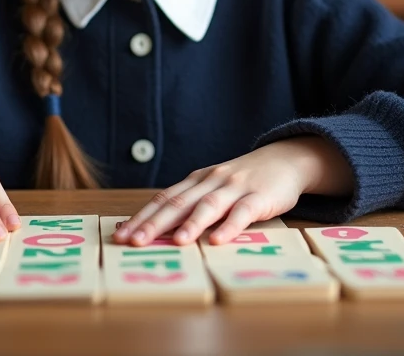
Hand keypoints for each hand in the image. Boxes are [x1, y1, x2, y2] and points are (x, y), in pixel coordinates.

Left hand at [113, 137, 351, 246]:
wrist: (284, 160)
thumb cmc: (243, 182)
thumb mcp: (213, 187)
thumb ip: (190, 204)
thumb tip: (156, 229)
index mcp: (196, 181)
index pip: (163, 198)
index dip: (141, 216)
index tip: (120, 234)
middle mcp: (211, 181)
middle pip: (178, 202)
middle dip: (154, 223)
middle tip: (134, 241)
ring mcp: (235, 188)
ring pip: (209, 205)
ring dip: (191, 224)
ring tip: (176, 242)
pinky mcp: (259, 197)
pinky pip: (243, 212)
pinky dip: (229, 227)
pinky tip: (218, 240)